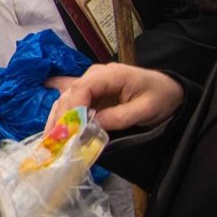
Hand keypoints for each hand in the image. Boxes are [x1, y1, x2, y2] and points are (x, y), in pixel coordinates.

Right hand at [47, 63, 184, 131]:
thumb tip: (93, 126)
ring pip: (64, 100)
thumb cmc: (160, 96)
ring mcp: (89, 84)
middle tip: (57, 142)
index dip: (73, 109)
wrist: (167, 89)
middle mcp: (93, 76)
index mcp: (109, 75)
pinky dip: (61, 119)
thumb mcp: (146, 109)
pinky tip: (52, 132)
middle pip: (69, 95)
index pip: (82, 88)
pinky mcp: (89, 95)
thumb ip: (120, 117)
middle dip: (61, 119)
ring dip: (56, 120)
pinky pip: (70, 105)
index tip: (71, 130)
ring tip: (49, 141)